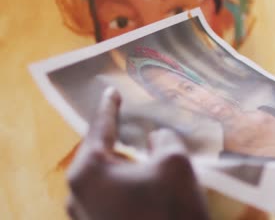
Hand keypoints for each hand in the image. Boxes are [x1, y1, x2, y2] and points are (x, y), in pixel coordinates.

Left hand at [66, 88, 208, 219]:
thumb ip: (163, 138)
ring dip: (123, 166)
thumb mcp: (175, 162)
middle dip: (116, 140)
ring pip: (105, 179)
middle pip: (99, 155)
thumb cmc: (169, 210)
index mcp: (89, 171)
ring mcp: (84, 218)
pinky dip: (125, 186)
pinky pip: (109, 198)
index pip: (100, 129)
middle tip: (131, 125)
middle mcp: (77, 194)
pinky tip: (143, 185)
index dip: (109, 107)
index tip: (111, 90)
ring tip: (141, 156)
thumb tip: (154, 138)